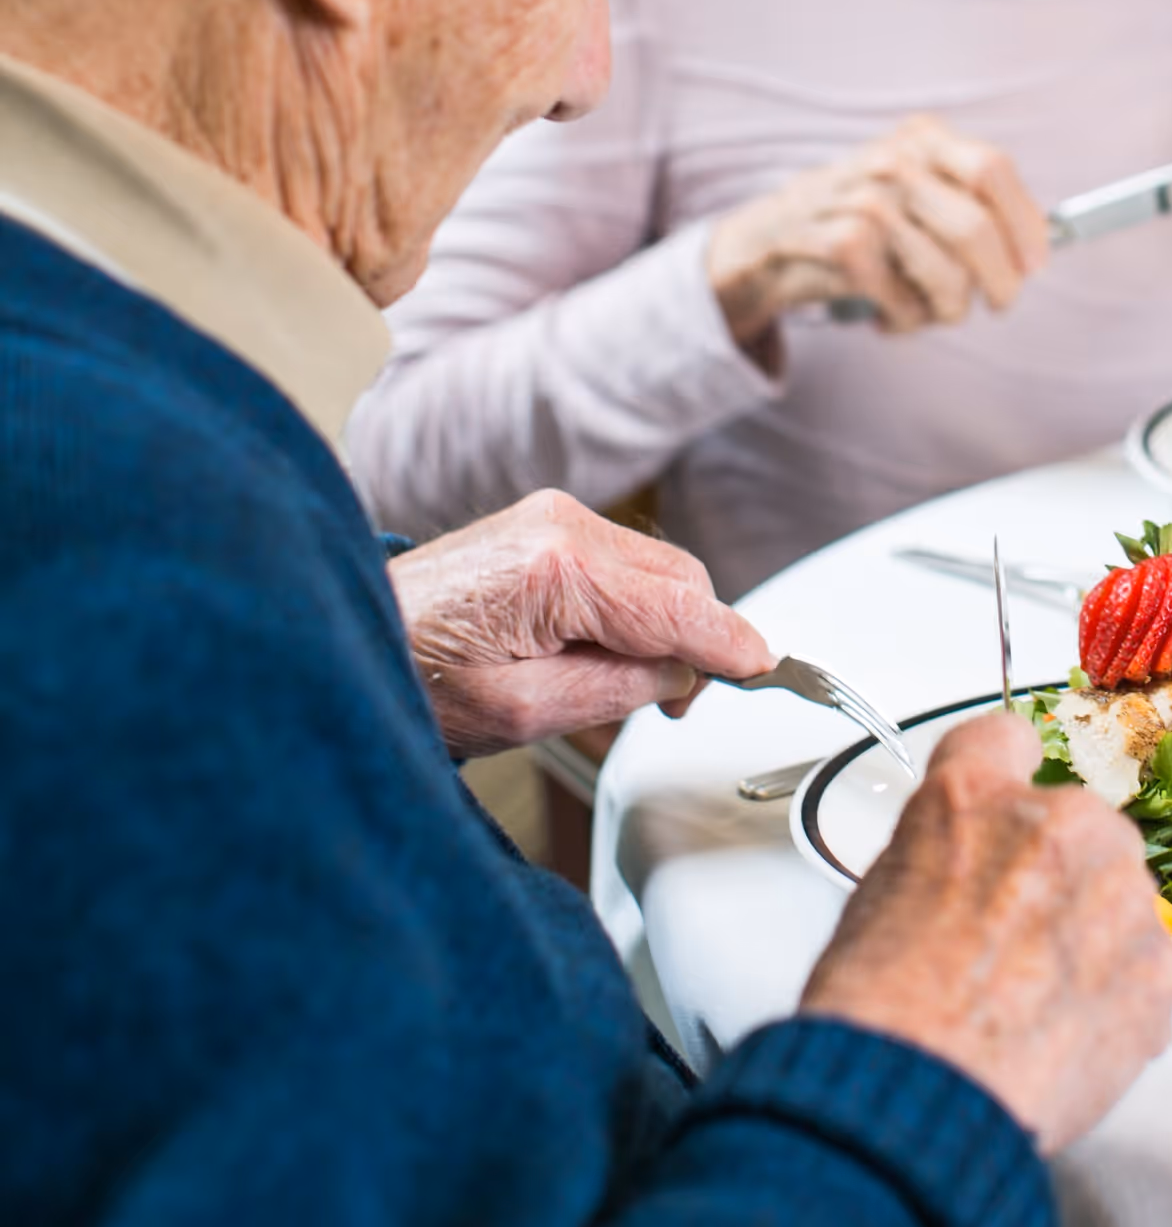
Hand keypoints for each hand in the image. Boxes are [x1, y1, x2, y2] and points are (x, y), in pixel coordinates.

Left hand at [390, 490, 771, 757]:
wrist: (349, 634)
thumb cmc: (413, 674)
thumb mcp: (525, 711)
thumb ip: (619, 688)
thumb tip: (681, 674)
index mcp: (557, 568)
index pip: (679, 607)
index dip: (731, 644)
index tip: (767, 671)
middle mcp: (561, 523)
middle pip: (680, 578)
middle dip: (696, 638)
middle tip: (673, 704)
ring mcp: (552, 515)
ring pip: (657, 567)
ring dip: (664, 621)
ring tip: (622, 681)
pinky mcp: (544, 523)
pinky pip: (623, 561)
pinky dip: (634, 603)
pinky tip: (602, 645)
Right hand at [705, 114, 1049, 344]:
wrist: (764, 242)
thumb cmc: (853, 221)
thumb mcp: (910, 187)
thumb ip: (970, 202)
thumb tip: (1040, 243)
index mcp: (919, 139)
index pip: (993, 170)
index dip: (1025, 222)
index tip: (1036, 262)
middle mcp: (892, 161)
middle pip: (977, 229)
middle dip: (1000, 280)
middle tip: (999, 301)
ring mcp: (863, 202)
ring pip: (948, 276)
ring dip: (946, 309)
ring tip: (926, 309)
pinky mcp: (839, 247)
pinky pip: (905, 304)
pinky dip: (904, 321)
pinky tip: (886, 315)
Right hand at [800, 714, 1171, 1154]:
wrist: (920, 1094)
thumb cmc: (882, 1007)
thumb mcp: (877, 891)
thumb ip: (944, 854)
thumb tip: (964, 875)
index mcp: (974, 794)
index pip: (1003, 741)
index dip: (1002, 784)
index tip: (1009, 807)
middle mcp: (1061, 825)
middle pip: (1078, 831)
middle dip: (1055, 879)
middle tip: (1009, 945)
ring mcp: (1122, 895)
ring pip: (1117, 902)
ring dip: (1089, 941)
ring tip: (1029, 1005)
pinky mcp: (1161, 971)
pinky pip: (1144, 971)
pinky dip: (1113, 1000)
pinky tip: (1060, 1034)